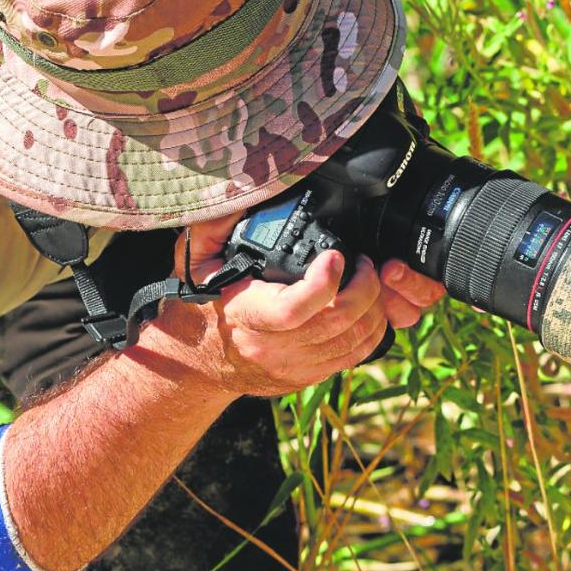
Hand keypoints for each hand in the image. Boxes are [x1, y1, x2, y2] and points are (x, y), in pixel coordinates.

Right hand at [138, 215, 442, 396]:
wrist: (197, 361)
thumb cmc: (201, 304)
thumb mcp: (196, 260)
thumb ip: (215, 225)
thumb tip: (240, 193)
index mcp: (248, 314)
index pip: (293, 309)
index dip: (323, 282)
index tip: (336, 255)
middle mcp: (273, 347)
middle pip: (338, 321)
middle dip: (365, 287)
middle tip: (364, 263)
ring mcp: (294, 366)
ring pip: (354, 341)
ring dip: (374, 307)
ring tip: (369, 281)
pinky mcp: (308, 376)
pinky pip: (354, 357)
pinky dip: (371, 331)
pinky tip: (369, 308)